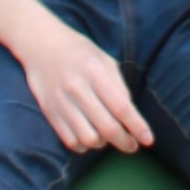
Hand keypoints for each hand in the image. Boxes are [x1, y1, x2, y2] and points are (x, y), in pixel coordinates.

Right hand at [19, 18, 153, 153]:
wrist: (41, 44)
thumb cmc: (79, 51)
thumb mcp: (104, 59)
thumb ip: (119, 86)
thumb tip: (131, 117)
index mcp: (95, 71)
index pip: (121, 106)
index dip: (137, 126)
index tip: (149, 139)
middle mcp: (77, 88)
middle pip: (107, 127)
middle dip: (124, 141)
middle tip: (132, 145)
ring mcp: (61, 102)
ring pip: (89, 139)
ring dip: (103, 143)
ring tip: (108, 136)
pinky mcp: (49, 113)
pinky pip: (71, 141)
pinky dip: (84, 146)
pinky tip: (90, 136)